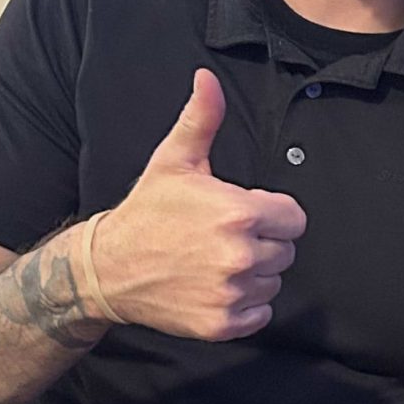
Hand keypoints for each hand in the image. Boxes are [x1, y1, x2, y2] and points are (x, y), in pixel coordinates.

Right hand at [90, 70, 305, 340]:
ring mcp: (230, 294)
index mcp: (239, 213)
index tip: (245, 213)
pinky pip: (261, 314)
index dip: (273, 213)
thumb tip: (208, 78)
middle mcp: (239, 256)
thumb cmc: (147, 211)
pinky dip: (246, 305)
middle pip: (286, 251)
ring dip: (255, 274)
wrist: (108, 268)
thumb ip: (202, 119)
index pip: (294, 219)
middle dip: (264, 242)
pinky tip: (217, 287)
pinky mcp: (221, 324)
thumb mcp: (174, 160)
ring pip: (273, 283)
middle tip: (225, 237)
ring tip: (217, 261)